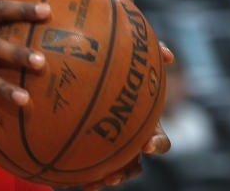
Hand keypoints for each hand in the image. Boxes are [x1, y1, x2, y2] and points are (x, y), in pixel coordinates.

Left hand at [83, 42, 174, 190]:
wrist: (83, 70)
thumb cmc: (115, 62)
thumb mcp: (128, 53)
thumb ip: (148, 52)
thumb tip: (168, 54)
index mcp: (142, 122)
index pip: (159, 139)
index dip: (157, 144)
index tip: (148, 144)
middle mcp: (128, 138)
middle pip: (134, 163)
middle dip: (126, 171)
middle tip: (114, 174)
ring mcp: (108, 146)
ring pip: (111, 169)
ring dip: (104, 177)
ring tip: (92, 182)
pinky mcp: (87, 149)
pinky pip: (84, 166)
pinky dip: (77, 173)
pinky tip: (61, 176)